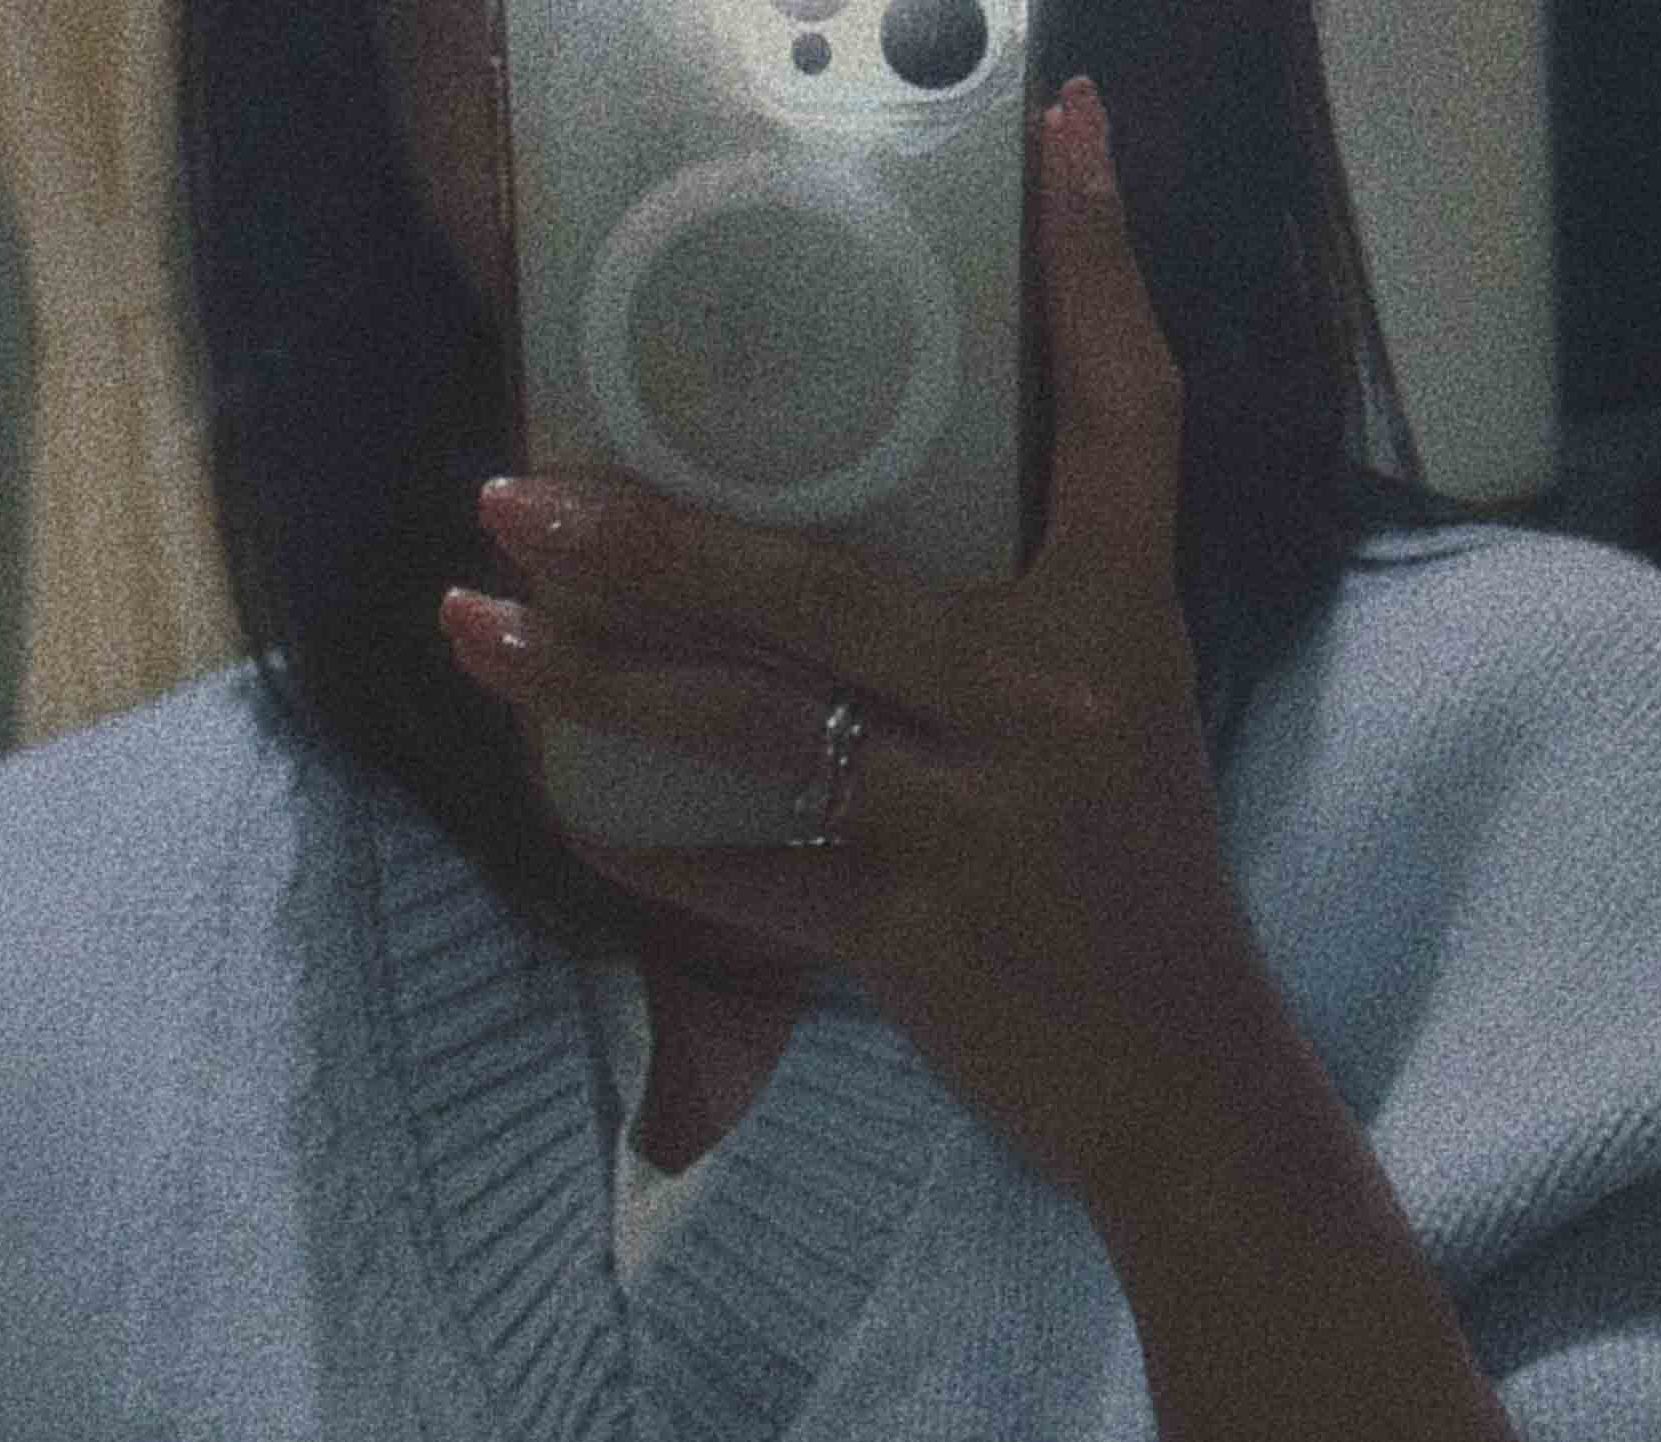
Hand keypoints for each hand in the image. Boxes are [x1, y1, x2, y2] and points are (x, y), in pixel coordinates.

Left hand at [435, 77, 1261, 1209]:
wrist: (1185, 1094)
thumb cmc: (1131, 901)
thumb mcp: (1117, 729)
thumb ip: (1007, 630)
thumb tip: (842, 538)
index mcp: (1119, 628)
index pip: (1126, 415)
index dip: (1098, 268)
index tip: (1060, 129)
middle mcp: (1052, 704)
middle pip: (819, 582)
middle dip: (647, 536)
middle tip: (511, 487)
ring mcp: (978, 826)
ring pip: (749, 723)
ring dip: (592, 676)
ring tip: (476, 623)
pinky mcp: (917, 942)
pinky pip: (746, 878)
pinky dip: (652, 851)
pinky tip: (567, 807)